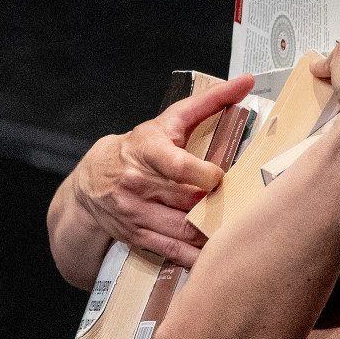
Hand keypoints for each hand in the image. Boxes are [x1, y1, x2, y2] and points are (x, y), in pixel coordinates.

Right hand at [53, 72, 252, 271]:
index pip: (177, 165)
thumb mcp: (168, 121)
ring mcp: (136, 212)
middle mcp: (138, 183)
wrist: (93, 181)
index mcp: (147, 150)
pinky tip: (216, 256)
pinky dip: (196, 257)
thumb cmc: (141, 147)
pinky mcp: (138, 235)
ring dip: (210, 233)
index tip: (219, 177)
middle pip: (187, 201)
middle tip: (242, 206)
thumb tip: (246, 81)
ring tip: (234, 230)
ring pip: (182, 229)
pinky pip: (172, 250)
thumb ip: (208, 103)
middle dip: (215, 205)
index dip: (203, 174)